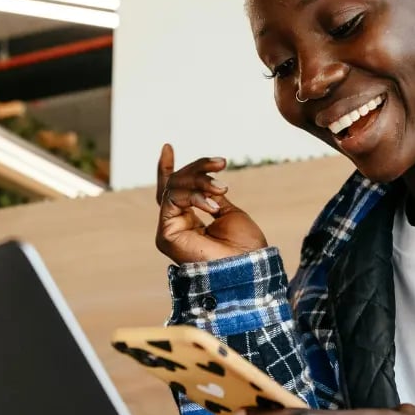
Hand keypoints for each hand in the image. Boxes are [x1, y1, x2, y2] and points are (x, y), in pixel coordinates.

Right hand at [155, 144, 267, 263]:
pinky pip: (172, 199)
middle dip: (198, 169)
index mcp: (190, 223)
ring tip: (222, 187)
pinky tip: (213, 204)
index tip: (167, 146)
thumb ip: (210, 197)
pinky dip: (194, 195)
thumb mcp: (228, 213)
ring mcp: (169, 231)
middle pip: (174, 185)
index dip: (169, 169)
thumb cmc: (244, 246)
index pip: (174, 192)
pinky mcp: (165, 235)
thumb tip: (203, 182)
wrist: (248, 268)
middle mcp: (176, 227)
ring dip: (200, 180)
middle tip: (221, 162)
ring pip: (173, 188)